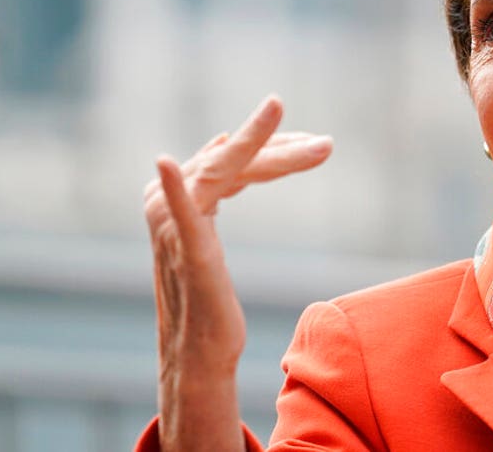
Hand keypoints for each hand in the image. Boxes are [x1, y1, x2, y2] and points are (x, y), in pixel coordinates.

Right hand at [143, 95, 331, 449]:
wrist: (198, 355)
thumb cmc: (210, 299)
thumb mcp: (213, 233)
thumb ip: (219, 189)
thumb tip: (223, 140)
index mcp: (177, 200)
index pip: (230, 160)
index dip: (272, 146)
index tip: (315, 143)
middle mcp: (165, 205)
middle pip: (231, 161)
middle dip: (279, 145)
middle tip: (327, 143)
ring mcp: (172, 228)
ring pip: (222, 171)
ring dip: (261, 146)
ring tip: (305, 137)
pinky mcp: (187, 253)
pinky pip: (182, 215)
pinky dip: (175, 187)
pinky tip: (166, 164)